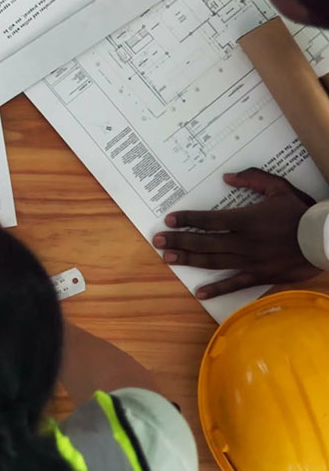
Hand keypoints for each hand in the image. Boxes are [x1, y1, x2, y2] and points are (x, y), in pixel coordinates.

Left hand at [154, 168, 319, 299]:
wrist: (326, 239)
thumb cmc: (302, 212)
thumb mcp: (279, 188)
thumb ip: (253, 179)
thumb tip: (227, 178)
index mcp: (246, 220)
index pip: (208, 220)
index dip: (187, 220)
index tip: (169, 220)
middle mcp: (244, 241)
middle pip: (204, 242)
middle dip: (178, 241)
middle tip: (157, 241)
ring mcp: (251, 260)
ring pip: (214, 261)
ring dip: (189, 260)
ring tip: (168, 258)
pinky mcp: (261, 274)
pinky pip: (236, 283)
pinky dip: (217, 289)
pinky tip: (200, 292)